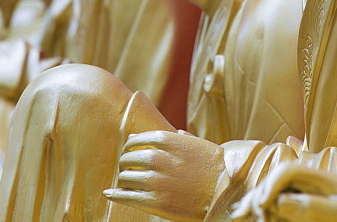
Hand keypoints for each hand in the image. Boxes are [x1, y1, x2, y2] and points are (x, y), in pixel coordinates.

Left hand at [104, 130, 224, 221]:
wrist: (226, 189)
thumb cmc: (213, 165)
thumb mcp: (196, 144)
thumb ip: (176, 139)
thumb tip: (165, 135)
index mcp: (166, 140)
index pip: (134, 140)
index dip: (129, 147)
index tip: (129, 153)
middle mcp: (157, 158)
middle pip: (127, 158)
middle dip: (125, 164)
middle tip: (127, 169)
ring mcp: (155, 180)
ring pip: (125, 177)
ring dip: (123, 180)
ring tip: (126, 183)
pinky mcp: (155, 201)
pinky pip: (127, 196)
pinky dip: (116, 194)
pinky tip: (110, 193)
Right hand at [230, 164, 336, 221]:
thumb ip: (315, 207)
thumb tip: (283, 203)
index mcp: (320, 176)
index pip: (287, 172)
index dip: (270, 186)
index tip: (263, 206)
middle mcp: (310, 181)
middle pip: (275, 181)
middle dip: (258, 197)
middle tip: (244, 216)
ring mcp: (308, 192)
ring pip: (275, 193)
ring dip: (257, 203)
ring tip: (240, 217)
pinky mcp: (307, 204)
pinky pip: (282, 204)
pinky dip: (266, 209)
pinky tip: (251, 214)